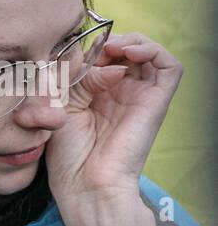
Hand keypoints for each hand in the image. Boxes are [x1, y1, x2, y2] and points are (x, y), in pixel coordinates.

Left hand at [45, 32, 179, 225]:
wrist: (85, 184)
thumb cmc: (66, 155)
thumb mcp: (56, 108)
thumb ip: (68, 79)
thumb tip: (92, 59)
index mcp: (94, 95)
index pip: (98, 56)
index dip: (87, 47)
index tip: (69, 54)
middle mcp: (119, 92)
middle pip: (123, 51)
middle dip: (108, 42)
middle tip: (93, 51)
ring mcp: (139, 95)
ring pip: (148, 52)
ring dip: (131, 41)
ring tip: (113, 49)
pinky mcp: (157, 101)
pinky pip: (169, 65)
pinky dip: (152, 50)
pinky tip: (129, 53)